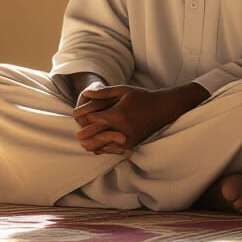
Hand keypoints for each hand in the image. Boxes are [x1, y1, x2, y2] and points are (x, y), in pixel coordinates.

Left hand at [73, 83, 210, 155]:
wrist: (163, 109)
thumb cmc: (142, 97)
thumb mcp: (123, 90)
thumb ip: (103, 92)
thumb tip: (84, 94)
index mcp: (118, 115)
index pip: (91, 120)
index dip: (82, 117)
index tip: (78, 113)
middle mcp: (121, 130)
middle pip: (92, 136)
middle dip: (82, 132)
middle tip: (78, 129)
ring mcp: (126, 140)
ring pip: (99, 147)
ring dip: (90, 142)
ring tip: (85, 136)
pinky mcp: (130, 146)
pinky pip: (109, 151)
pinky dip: (101, 147)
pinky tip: (97, 141)